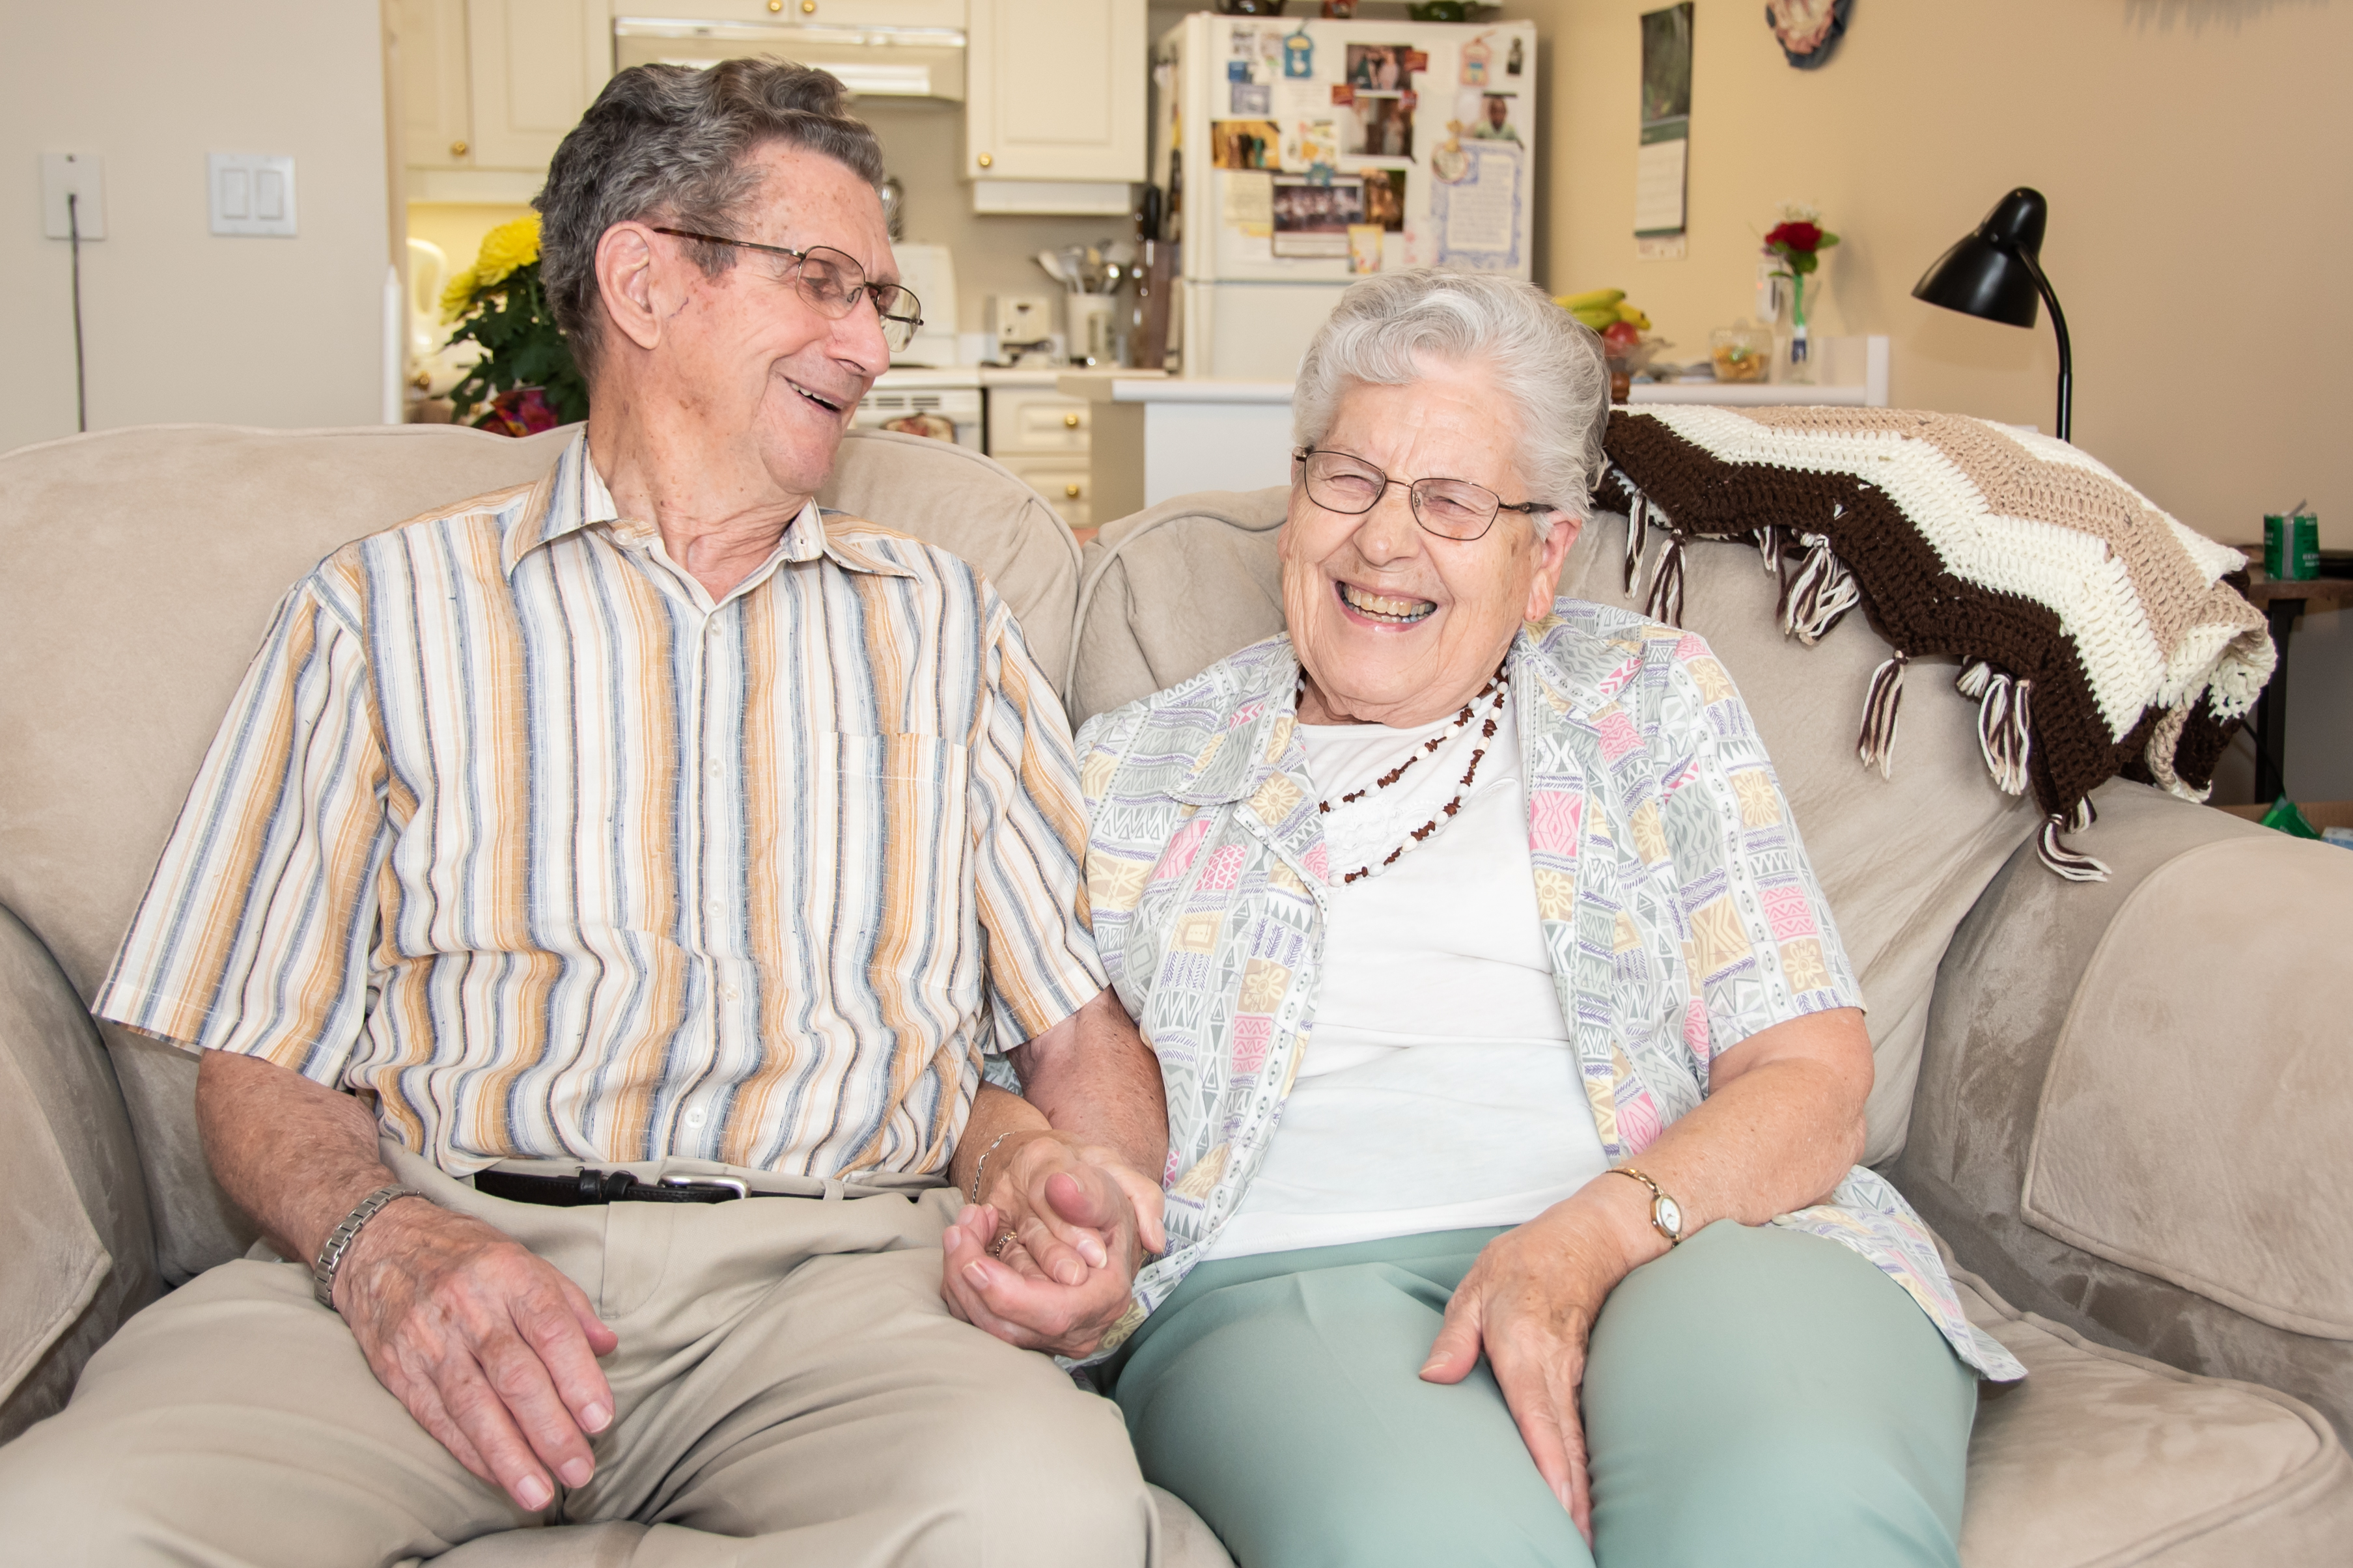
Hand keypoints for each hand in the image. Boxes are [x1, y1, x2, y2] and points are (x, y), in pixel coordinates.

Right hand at [334, 1198, 619, 1512]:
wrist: (378, 1240)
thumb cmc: (463, 1253)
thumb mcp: (523, 1260)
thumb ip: (569, 1305)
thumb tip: (608, 1346)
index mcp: (509, 1273)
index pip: (551, 1328)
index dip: (578, 1376)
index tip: (600, 1419)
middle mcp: (469, 1306)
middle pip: (514, 1375)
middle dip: (550, 1429)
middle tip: (579, 1469)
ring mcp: (429, 1339)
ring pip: (473, 1405)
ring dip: (509, 1454)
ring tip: (540, 1491)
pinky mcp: (397, 1367)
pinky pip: (437, 1417)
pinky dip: (469, 1450)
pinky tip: (496, 1474)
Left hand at [939, 1139, 1162, 1356]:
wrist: (1091, 1213)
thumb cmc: (1100, 1203)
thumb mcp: (1106, 1189)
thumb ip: (1087, 1192)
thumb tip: (1059, 1187)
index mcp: (1107, 1296)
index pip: (1054, 1313)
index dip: (1008, 1294)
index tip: (974, 1263)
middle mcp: (1079, 1327)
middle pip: (1011, 1328)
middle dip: (971, 1283)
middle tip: (956, 1231)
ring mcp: (1050, 1334)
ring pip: (988, 1326)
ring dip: (960, 1279)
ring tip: (959, 1228)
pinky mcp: (1024, 1326)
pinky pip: (979, 1317)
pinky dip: (961, 1283)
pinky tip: (965, 1241)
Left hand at [1418, 1191, 1653, 1545]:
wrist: (1589, 1239)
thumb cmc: (1527, 1262)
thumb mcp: (1475, 1287)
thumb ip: (1454, 1337)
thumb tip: (1431, 1378)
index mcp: (1524, 1349)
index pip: (1538, 1415)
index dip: (1548, 1462)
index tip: (1556, 1501)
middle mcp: (1556, 1369)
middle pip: (1567, 1443)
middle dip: (1572, 1497)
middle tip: (1574, 1541)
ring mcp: (1575, 1375)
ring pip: (1580, 1441)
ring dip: (1582, 1490)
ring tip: (1581, 1536)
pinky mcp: (1583, 1378)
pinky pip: (1583, 1429)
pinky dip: (1584, 1466)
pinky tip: (1582, 1497)